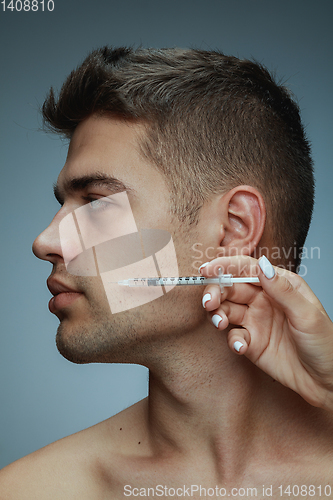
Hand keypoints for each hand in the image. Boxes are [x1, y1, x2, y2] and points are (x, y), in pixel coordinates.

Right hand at [200, 255, 332, 410]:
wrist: (326, 381)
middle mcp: (264, 299)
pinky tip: (241, 347)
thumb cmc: (325, 344)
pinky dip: (232, 340)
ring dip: (218, 314)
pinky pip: (233, 335)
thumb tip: (262, 265)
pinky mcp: (251, 342)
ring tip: (220, 323)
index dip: (225, 267)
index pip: (247, 268)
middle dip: (215, 292)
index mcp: (279, 284)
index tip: (207, 270)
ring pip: (226, 309)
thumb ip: (282, 290)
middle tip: (209, 303)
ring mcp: (256, 320)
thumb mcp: (307, 314)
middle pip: (231, 287)